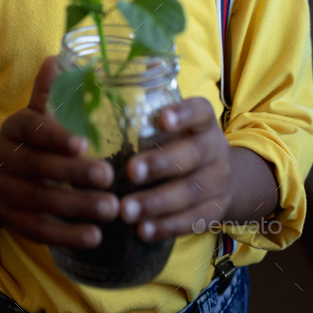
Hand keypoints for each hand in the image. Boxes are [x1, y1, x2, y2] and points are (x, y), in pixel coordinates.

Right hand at [0, 57, 118, 247]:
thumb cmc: (30, 142)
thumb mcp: (36, 115)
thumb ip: (48, 91)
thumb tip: (58, 56)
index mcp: (14, 128)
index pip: (32, 130)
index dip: (56, 137)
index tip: (85, 143)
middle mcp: (6, 160)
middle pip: (39, 168)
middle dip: (75, 174)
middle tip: (109, 176)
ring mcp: (7, 193)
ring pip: (42, 201)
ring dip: (78, 207)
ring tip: (112, 208)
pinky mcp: (15, 222)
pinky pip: (40, 231)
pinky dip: (67, 236)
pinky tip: (95, 236)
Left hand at [119, 98, 231, 240]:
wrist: (218, 174)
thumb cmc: (177, 141)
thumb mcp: (171, 122)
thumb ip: (142, 109)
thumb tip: (94, 82)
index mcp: (203, 122)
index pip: (199, 111)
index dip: (182, 114)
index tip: (160, 118)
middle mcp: (215, 148)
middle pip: (194, 154)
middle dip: (161, 164)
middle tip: (131, 171)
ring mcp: (219, 181)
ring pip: (191, 192)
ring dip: (157, 203)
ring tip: (126, 210)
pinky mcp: (215, 210)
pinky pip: (193, 221)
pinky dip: (167, 227)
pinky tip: (142, 230)